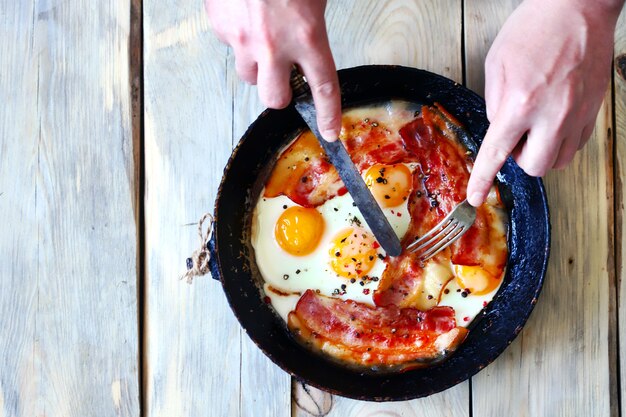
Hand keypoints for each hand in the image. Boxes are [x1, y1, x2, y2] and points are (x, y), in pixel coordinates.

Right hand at [204, 0, 341, 139]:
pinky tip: (244, 13)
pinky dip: (237, 35)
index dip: (327, 114)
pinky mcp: (219, 26)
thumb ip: (312, 26)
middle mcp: (273, 44)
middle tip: (282, 77)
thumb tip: (309, 41)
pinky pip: (229, 44)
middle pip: (273, 99)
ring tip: (260, 34)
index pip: (323, 87)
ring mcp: (241, 38)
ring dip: (256, 63)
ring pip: (248, 73)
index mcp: (307, 34)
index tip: (328, 132)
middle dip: (279, 93)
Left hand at [466, 0, 621, 206]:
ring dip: (541, 152)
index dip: (483, 179)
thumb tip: (498, 129)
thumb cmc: (535, 28)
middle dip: (520, 161)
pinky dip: (560, 142)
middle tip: (515, 137)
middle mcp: (552, 114)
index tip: (475, 197)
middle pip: (535, 167)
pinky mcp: (593, 110)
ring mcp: (577, 114)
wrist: (578, 7)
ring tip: (535, 126)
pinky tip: (552, 121)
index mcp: (520, 102)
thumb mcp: (496, 64)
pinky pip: (576, 144)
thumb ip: (494, 103)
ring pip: (558, 160)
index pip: (497, 153)